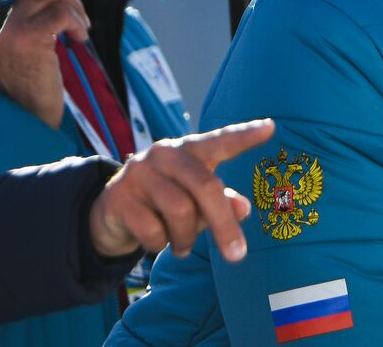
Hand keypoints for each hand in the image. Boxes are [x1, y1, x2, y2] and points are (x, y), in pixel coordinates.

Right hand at [0, 0, 91, 128]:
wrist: (23, 113)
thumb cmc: (25, 72)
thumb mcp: (24, 32)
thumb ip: (31, 2)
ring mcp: (4, 25)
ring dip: (74, 5)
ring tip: (79, 25)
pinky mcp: (26, 38)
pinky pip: (61, 12)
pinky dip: (76, 22)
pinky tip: (77, 38)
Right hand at [89, 119, 275, 262]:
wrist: (111, 212)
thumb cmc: (166, 200)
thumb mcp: (196, 200)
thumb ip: (220, 202)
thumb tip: (244, 208)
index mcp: (190, 150)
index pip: (220, 140)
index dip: (244, 135)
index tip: (271, 127)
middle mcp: (165, 153)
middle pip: (205, 186)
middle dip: (223, 225)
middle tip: (237, 255)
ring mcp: (139, 172)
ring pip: (180, 212)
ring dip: (187, 238)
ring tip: (182, 245)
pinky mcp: (119, 196)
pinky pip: (153, 230)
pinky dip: (160, 244)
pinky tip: (156, 241)